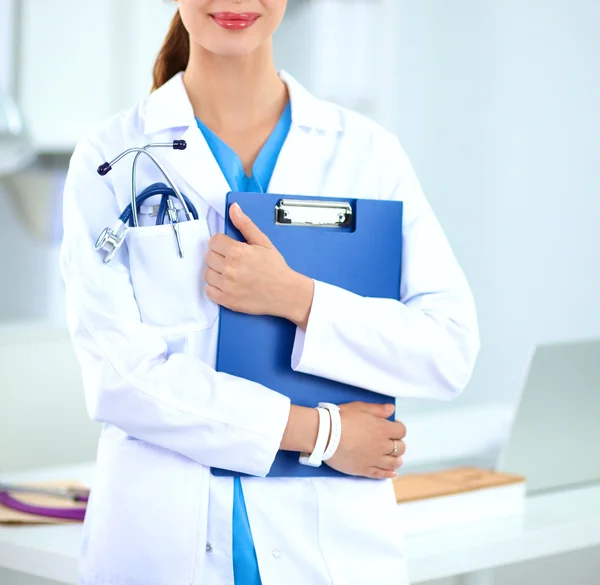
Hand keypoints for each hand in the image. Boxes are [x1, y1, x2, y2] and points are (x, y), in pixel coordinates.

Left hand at [205, 203, 313, 326]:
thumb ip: (245, 225)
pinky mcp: (227, 300)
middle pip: (209, 256)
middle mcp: (230, 268)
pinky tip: (227, 285)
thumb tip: (234, 209)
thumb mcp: (263, 242)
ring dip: (216, 272)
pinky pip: (209, 291)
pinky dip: (215, 288)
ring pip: (207, 273)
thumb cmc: (276, 269)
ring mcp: (227, 286)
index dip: (221, 243)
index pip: (214, 241)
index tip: (229, 248)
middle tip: (232, 261)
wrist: (286, 293)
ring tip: (230, 273)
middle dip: (218, 257)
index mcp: (238, 252)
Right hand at [325, 402, 406, 478]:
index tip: (393, 426)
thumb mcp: (360, 407)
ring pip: (394, 463)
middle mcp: (382, 445)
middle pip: (400, 448)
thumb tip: (391, 409)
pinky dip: (389, 474)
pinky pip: (381, 474)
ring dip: (396, 459)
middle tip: (391, 441)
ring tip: (392, 457)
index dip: (398, 428)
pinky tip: (392, 473)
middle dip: (398, 443)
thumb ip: (378, 409)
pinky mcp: (364, 470)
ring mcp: (374, 459)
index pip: (401, 431)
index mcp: (383, 429)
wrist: (325, 435)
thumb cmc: (341, 418)